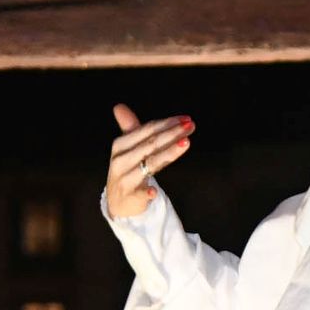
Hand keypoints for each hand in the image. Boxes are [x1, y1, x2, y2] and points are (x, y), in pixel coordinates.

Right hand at [104, 104, 193, 221]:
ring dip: (168, 153)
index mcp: (121, 145)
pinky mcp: (131, 197)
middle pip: (150, 144)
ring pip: (150, 163)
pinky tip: (154, 191)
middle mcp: (121, 160)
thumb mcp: (128, 149)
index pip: (147, 130)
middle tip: (190, 126)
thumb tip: (119, 106)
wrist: (118, 202)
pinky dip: (147, 192)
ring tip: (186, 142)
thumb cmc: (128, 171)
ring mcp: (125, 179)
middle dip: (172, 133)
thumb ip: (130, 128)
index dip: (167, 123)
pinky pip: (140, 193)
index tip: (185, 119)